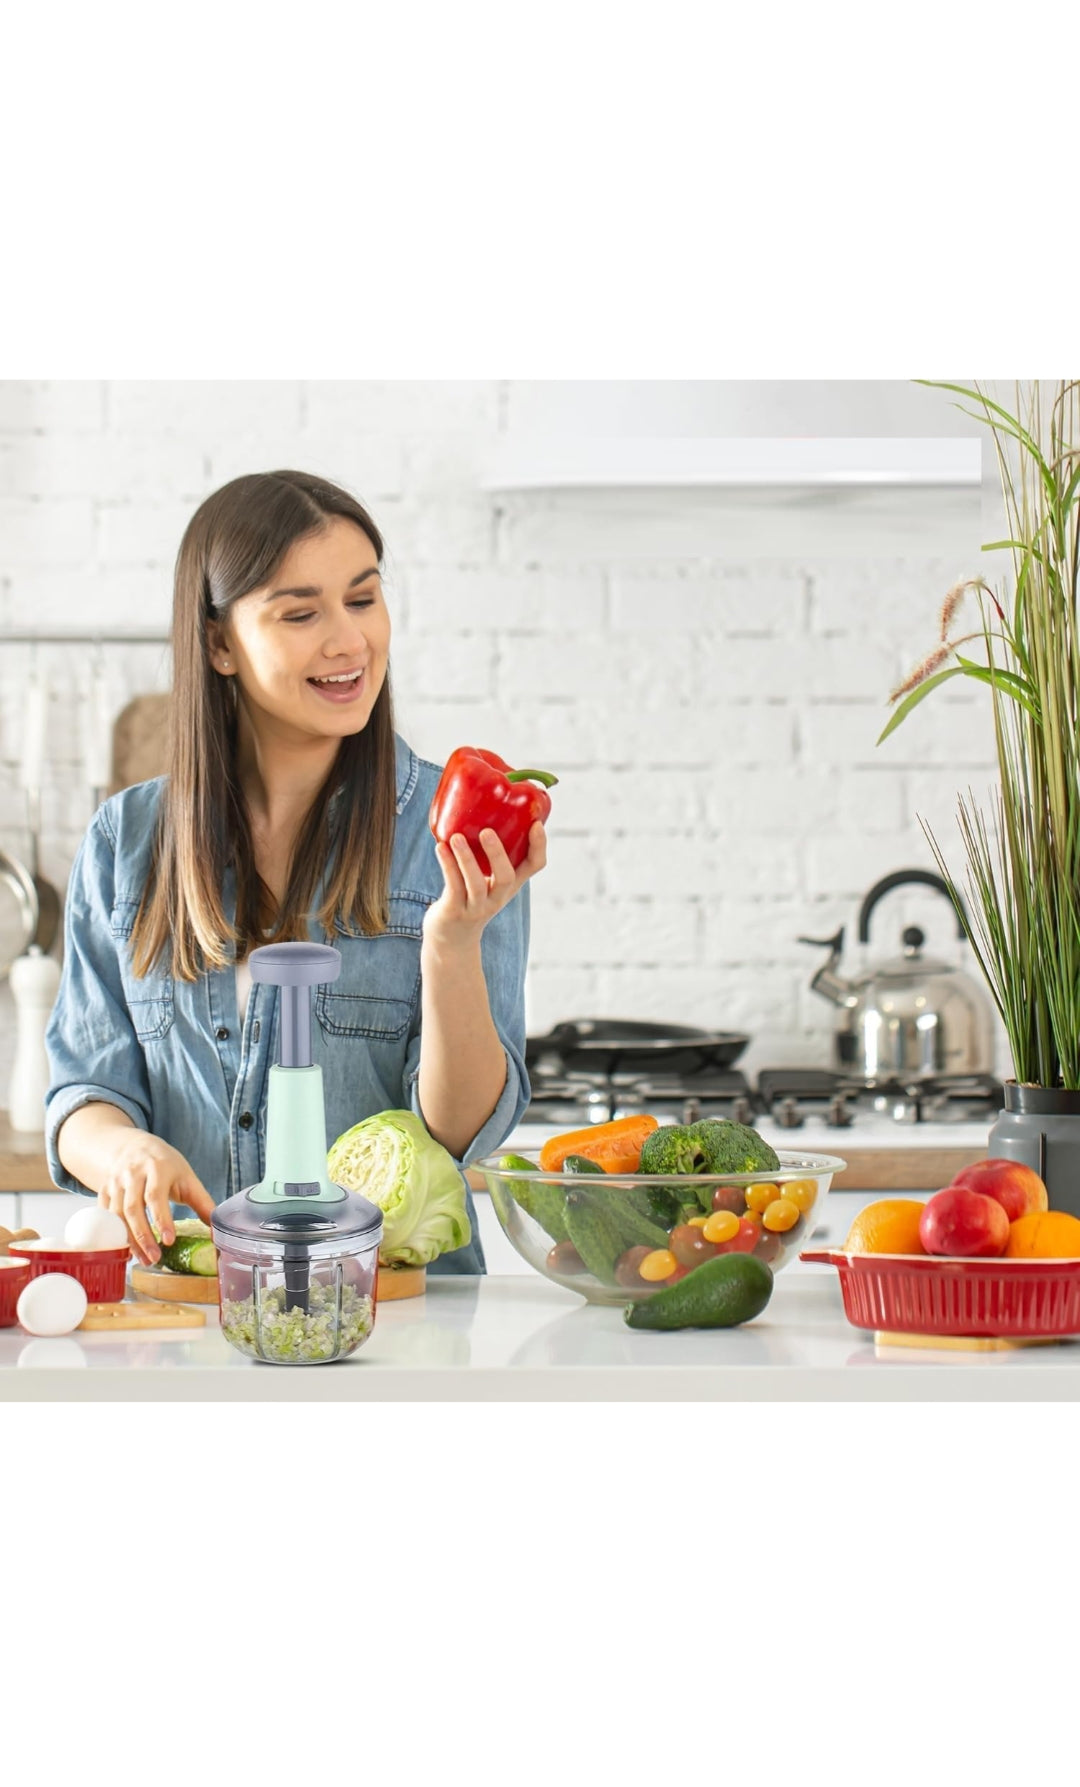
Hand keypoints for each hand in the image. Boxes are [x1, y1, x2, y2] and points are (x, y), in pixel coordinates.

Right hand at [96, 1133, 215, 1265]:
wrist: (133, 1146)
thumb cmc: (165, 1165)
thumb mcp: (187, 1176)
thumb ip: (202, 1202)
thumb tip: (216, 1230)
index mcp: (157, 1167)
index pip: (156, 1195)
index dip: (161, 1219)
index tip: (170, 1241)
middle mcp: (132, 1173)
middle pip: (132, 1208)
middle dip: (143, 1236)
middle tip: (156, 1258)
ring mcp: (115, 1182)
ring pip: (117, 1215)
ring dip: (130, 1240)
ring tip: (146, 1259)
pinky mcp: (104, 1191)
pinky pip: (106, 1216)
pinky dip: (114, 1235)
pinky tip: (128, 1251)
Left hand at [425, 821, 546, 948]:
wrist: (451, 939)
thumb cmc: (469, 898)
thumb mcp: (486, 879)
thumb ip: (486, 854)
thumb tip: (480, 807)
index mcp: (510, 884)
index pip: (535, 866)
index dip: (539, 846)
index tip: (536, 824)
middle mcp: (498, 897)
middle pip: (506, 877)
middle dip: (497, 853)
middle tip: (486, 831)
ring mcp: (476, 907)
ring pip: (475, 883)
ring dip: (465, 858)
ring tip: (456, 837)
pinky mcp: (455, 911)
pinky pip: (453, 886)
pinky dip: (447, 865)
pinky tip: (440, 847)